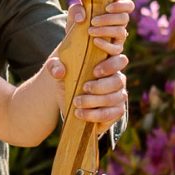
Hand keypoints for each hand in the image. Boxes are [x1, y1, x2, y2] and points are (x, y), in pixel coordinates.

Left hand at [46, 0, 131, 129]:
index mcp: (108, 64)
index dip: (111, 65)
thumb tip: (59, 71)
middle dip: (101, 86)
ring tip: (76, 102)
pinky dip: (95, 115)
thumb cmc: (68, 81)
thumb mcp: (59, 71)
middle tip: (84, 88)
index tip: (94, 71)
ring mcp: (119, 95)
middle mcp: (117, 79)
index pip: (120, 60)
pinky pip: (112, 113)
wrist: (68, 102)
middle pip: (119, 81)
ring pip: (116, 98)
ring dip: (95, 101)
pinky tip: (80, 113)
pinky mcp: (116, 111)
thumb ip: (55, 66)